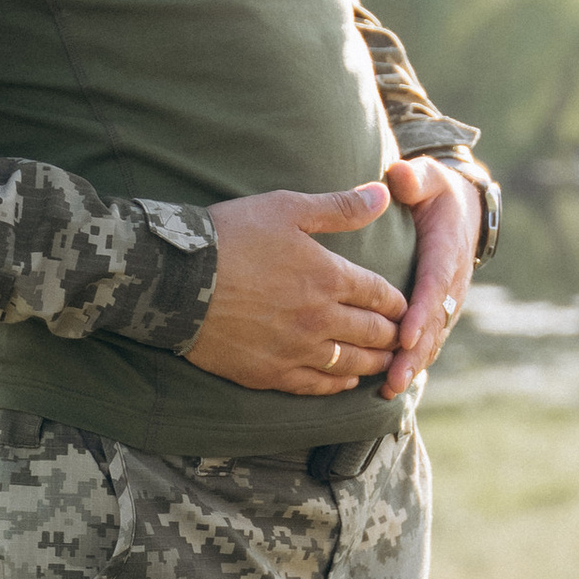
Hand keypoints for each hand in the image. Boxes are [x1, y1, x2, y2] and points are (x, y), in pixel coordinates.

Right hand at [183, 183, 406, 394]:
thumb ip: (339, 207)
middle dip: (393, 335)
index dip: (398, 302)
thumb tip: (383, 193)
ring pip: (351, 363)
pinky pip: (316, 385)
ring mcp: (296, 350)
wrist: (174, 279)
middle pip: (374, 333)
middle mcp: (320, 319)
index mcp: (330, 277)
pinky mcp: (270, 373)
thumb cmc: (230, 236)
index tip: (404, 305)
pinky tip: (346, 380)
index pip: (381, 295)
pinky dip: (338, 384)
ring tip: (387, 363)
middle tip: (403, 338)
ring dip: (374, 363)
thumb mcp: (286, 208)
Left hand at [379, 153, 482, 399]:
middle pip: (433, 323)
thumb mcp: (428, 176)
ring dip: (414, 365)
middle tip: (393, 379)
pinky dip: (415, 361)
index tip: (404, 334)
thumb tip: (399, 177)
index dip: (421, 312)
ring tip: (390, 389)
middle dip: (414, 353)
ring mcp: (448, 300)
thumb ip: (415, 177)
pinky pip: (429, 339)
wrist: (462, 208)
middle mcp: (451, 281)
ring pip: (433, 337)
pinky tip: (392, 383)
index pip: (433, 285)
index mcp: (446, 250)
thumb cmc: (435, 191)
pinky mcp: (440, 310)